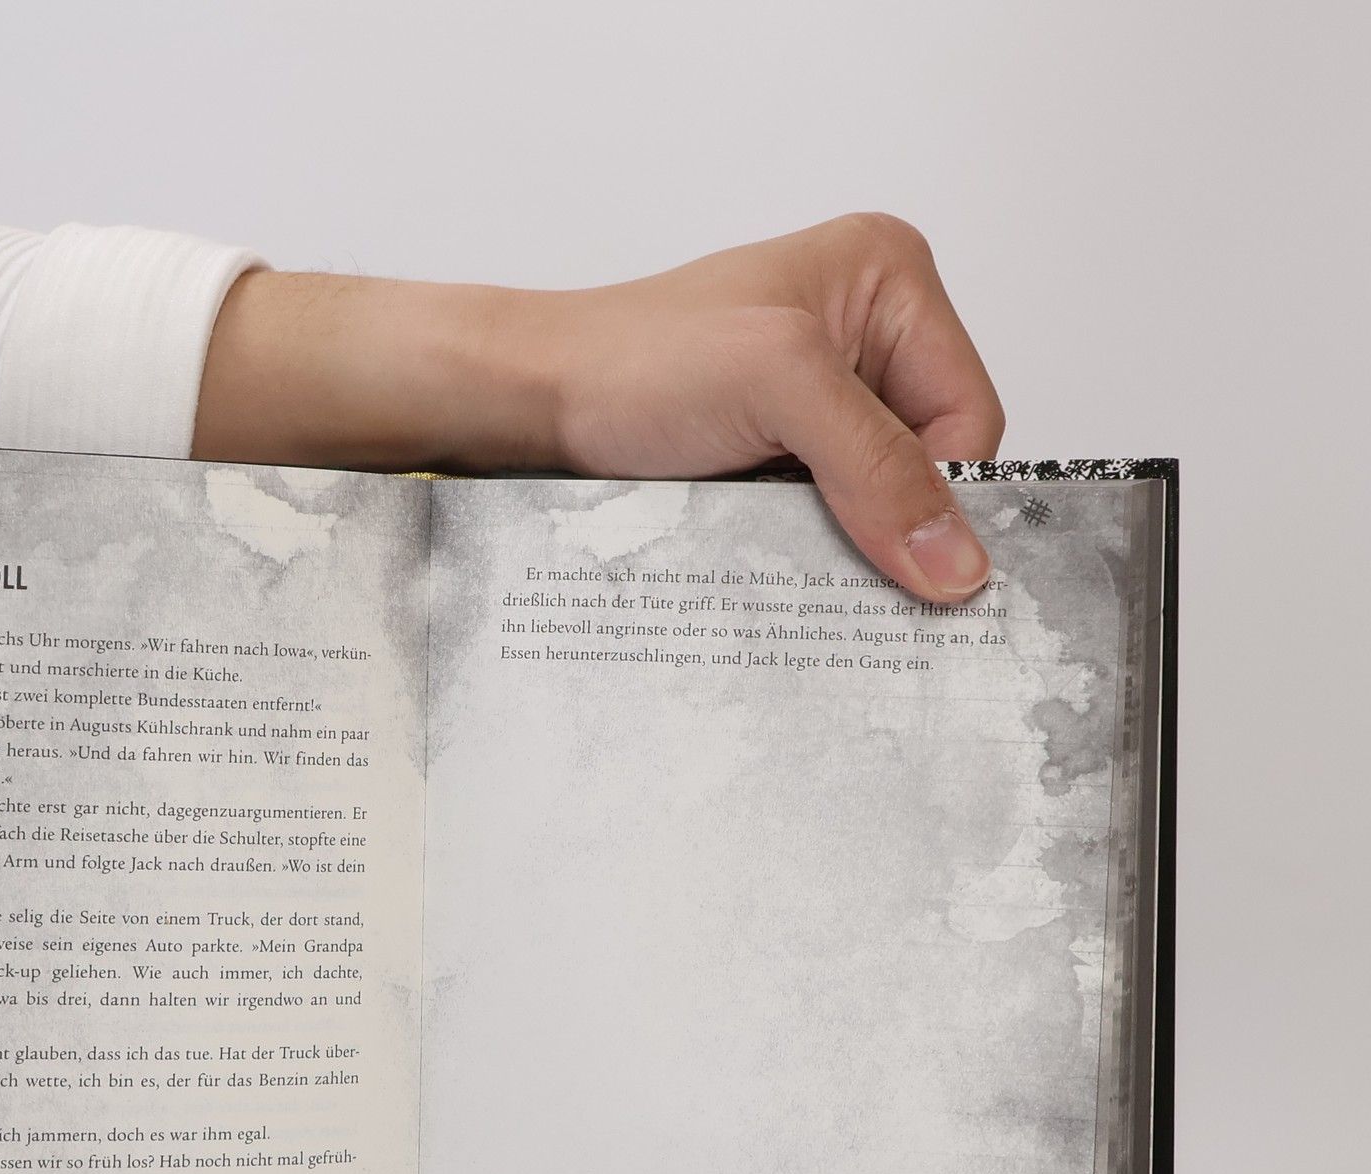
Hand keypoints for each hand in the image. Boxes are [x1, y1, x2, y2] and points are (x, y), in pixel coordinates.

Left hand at [194, 212, 1003, 603]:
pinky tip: (769, 552)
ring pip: (875, 505)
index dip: (941, 491)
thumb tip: (955, 560)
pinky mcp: (775, 459)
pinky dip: (805, 550)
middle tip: (839, 552)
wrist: (532, 406)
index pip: (972, 417)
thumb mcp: (779, 387)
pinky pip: (824, 524)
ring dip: (842, 541)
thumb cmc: (631, 363)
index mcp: (889, 281)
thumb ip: (876, 467)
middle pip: (928, 466)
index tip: (910, 555)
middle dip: (889, 516)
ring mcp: (817, 403)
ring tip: (786, 542)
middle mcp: (862, 336)